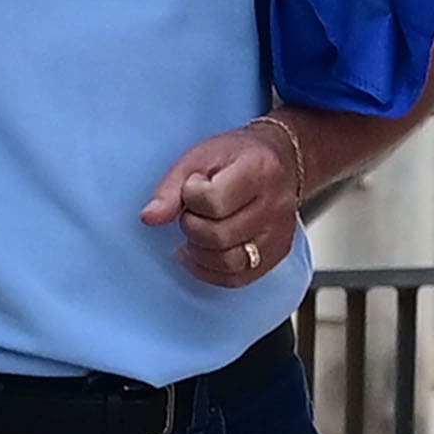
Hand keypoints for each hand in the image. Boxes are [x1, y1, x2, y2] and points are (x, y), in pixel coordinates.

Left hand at [141, 114, 305, 289]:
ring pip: (229, 262)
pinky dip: (211, 271)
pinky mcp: (278, 252)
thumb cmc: (238, 156)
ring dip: (199, 252)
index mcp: (258, 170)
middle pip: (220, 235)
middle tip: (192, 212)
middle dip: (192, 226)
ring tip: (195, 233)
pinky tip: (200, 254)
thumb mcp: (200, 157)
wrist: (283, 160)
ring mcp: (280, 232)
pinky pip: (239, 277)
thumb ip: (172, 187)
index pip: (213, 200)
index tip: (194, 185)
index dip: (191, 196)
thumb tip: (150, 217)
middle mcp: (276, 204)